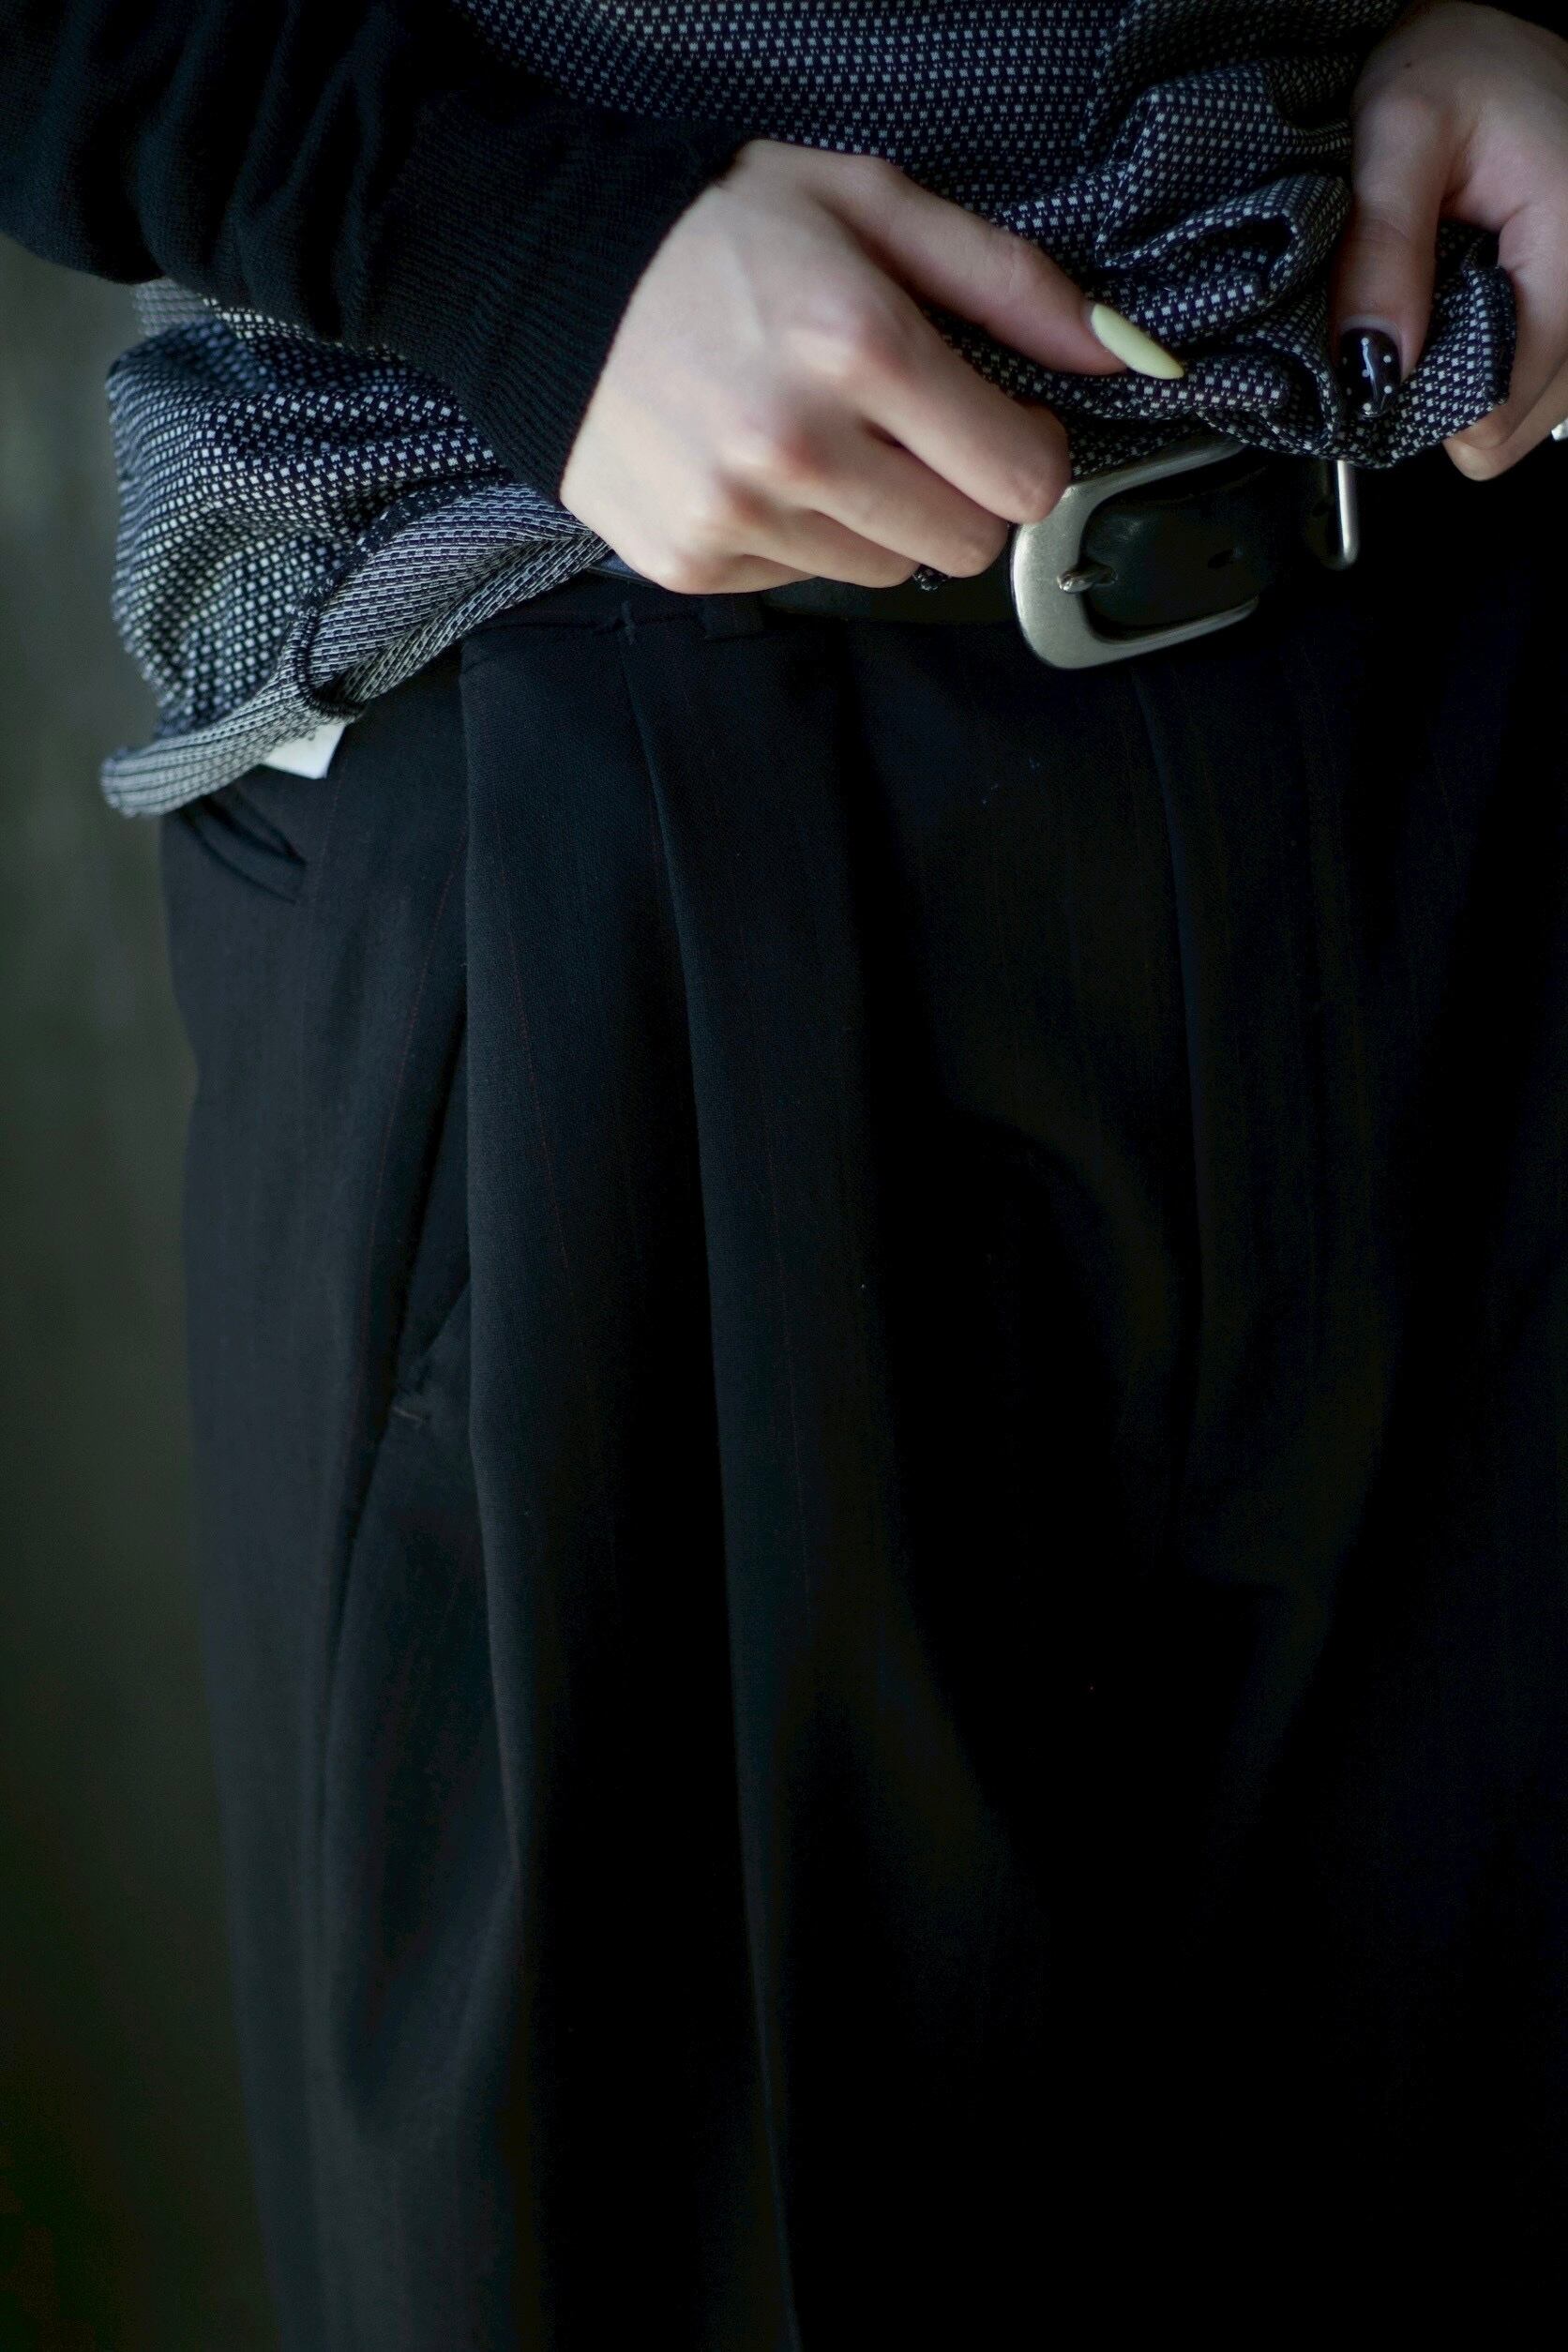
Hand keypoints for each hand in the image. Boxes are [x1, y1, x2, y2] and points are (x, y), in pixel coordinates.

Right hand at [557, 137, 1180, 591]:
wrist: (545, 278)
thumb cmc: (716, 229)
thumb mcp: (871, 204)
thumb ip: (1005, 281)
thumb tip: (1114, 357)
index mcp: (860, 347)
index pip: (1023, 479)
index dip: (1029, 452)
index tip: (1001, 422)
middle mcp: (800, 448)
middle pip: (966, 545)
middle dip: (961, 493)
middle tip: (913, 432)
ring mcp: (740, 517)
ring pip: (889, 572)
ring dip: (879, 516)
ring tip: (822, 438)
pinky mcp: (694, 563)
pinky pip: (804, 580)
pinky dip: (801, 534)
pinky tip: (757, 465)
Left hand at [1329, 2, 1567, 477]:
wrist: (1507, 15)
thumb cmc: (1470, 49)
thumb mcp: (1402, 127)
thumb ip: (1382, 247)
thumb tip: (1370, 364)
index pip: (1500, 408)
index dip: (1423, 407)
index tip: (1376, 366)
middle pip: (1516, 423)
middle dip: (1443, 396)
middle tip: (1400, 325)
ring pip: (1530, 407)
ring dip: (1468, 378)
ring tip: (1433, 306)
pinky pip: (1539, 373)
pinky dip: (1492, 357)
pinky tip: (1461, 307)